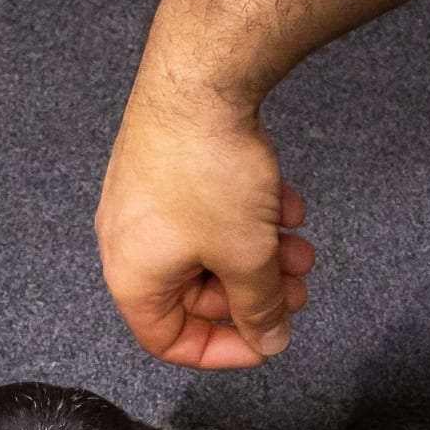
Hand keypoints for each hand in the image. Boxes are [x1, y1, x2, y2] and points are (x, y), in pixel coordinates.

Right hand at [95, 89, 315, 369]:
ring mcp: (143, 199)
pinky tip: (286, 204)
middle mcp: (128, 241)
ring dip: (260, 253)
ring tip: (301, 247)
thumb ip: (260, 308)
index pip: (169, 341)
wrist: (200, 79)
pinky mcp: (163, 164)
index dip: (221, 350)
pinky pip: (207, 208)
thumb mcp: (247, 257)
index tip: (263, 341)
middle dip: (254, 292)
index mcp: (133, 277)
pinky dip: (247, 214)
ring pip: (209, 247)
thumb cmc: (206, 170)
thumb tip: (269, 341)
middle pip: (196, 292)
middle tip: (296, 289)